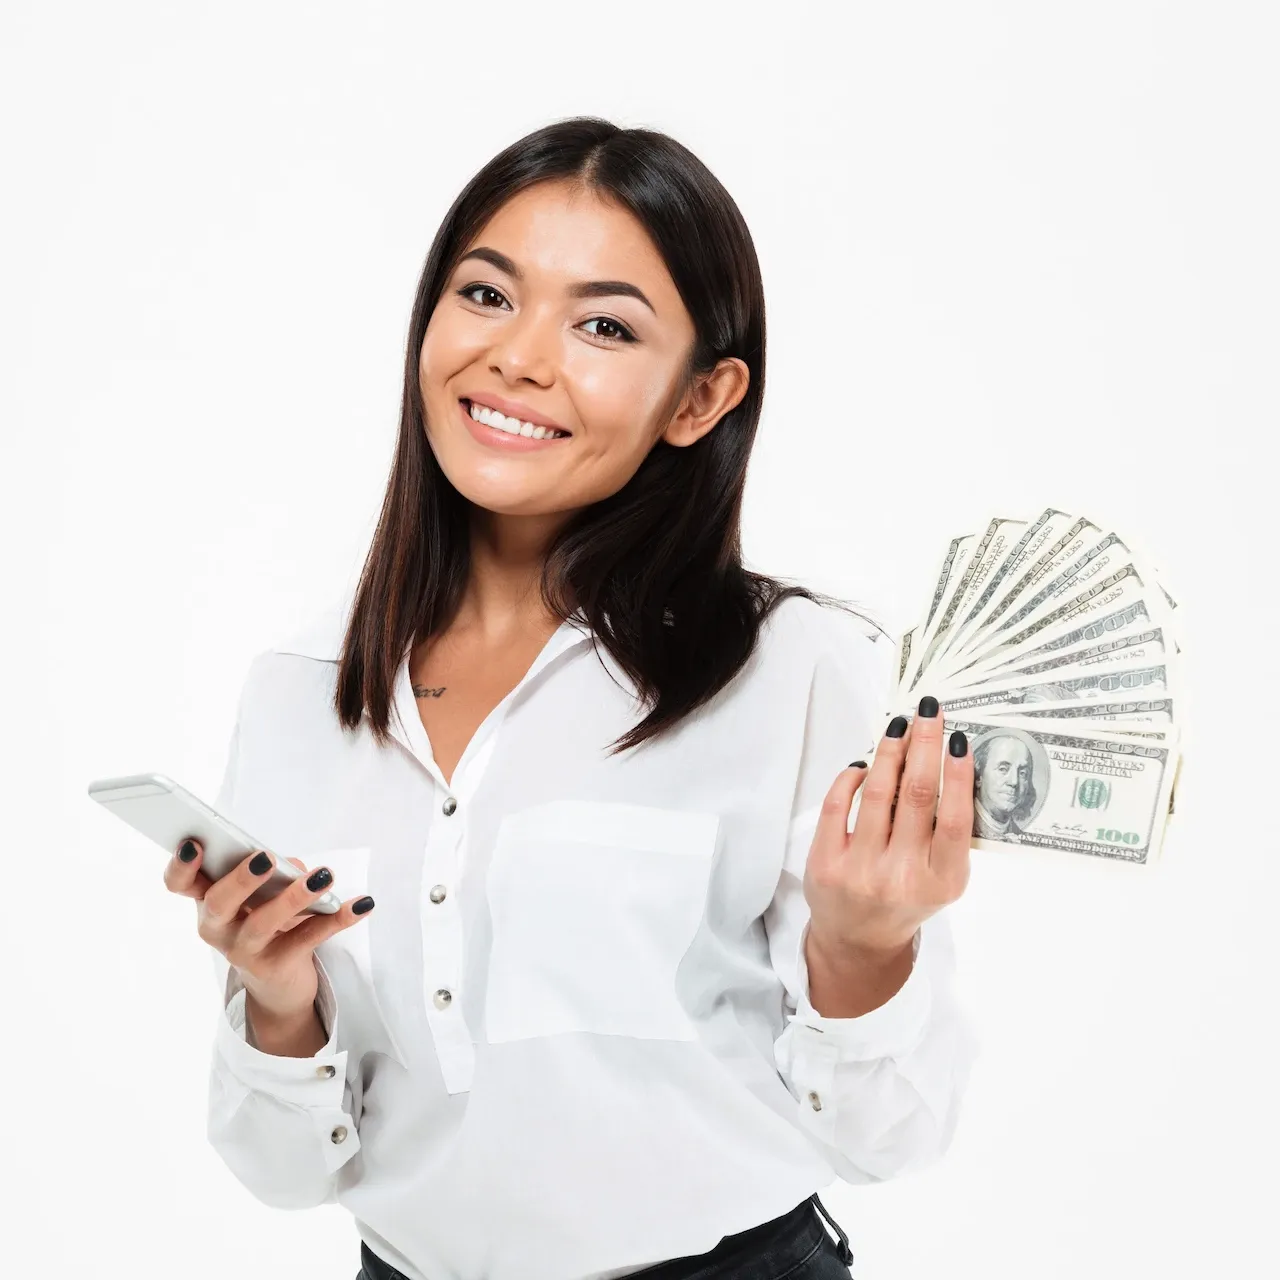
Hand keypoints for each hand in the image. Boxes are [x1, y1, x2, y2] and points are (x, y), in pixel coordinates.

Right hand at [162, 840, 374, 1021]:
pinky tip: (362, 903)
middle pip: (218, 903)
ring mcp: (243, 951)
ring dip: (295, 896)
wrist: (279, 984)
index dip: (181, 866)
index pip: (180, 884)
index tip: (194, 844)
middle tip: (265, 858)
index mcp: (207, 901)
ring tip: (323, 876)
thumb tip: (292, 867)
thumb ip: (274, 872)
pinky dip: (338, 918)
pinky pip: (309, 938)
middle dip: (241, 879)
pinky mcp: (276, 966)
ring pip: (264, 923)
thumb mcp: (262, 894)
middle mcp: (217, 928)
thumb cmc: (266, 921)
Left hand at [803, 695, 972, 960]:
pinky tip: (864, 763)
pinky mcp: (826, 863)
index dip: (958, 776)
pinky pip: (837, 805)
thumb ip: (946, 832)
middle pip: (917, 797)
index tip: (958, 739)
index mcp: (941, 881)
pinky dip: (851, 777)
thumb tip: (944, 761)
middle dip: (924, 746)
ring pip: (877, 794)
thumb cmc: (907, 897)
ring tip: (898, 727)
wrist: (858, 940)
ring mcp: (862, 870)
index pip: (954, 821)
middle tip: (927, 712)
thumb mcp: (940, 877)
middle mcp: (903, 877)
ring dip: (889, 752)